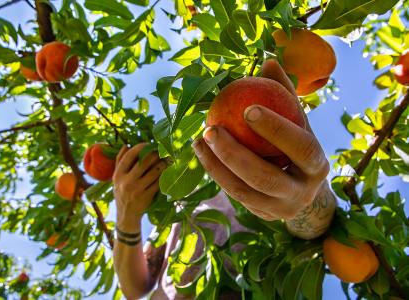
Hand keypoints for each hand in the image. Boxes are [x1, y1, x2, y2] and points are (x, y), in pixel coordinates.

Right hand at [113, 143, 166, 231]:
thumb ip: (120, 161)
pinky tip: (167, 171)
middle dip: (155, 154)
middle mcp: (127, 182)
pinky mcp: (147, 196)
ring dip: (163, 164)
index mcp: (118, 175)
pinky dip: (164, 175)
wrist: (126, 214)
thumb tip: (126, 145)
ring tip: (166, 159)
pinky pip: (159, 182)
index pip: (130, 156)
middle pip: (145, 162)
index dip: (141, 147)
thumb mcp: (116, 178)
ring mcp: (137, 190)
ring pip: (155, 171)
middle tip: (161, 151)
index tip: (148, 144)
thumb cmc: (122, 192)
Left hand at [192, 59, 329, 220]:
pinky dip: (216, 174)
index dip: (276, 129)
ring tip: (198, 140)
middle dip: (234, 155)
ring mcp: (281, 210)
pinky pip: (234, 196)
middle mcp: (303, 193)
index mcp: (318, 166)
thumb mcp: (298, 121)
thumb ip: (284, 94)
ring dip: (216, 166)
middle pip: (265, 178)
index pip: (300, 147)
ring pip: (243, 192)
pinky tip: (202, 153)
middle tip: (210, 129)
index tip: (247, 108)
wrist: (303, 189)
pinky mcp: (262, 217)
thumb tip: (268, 61)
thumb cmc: (297, 144)